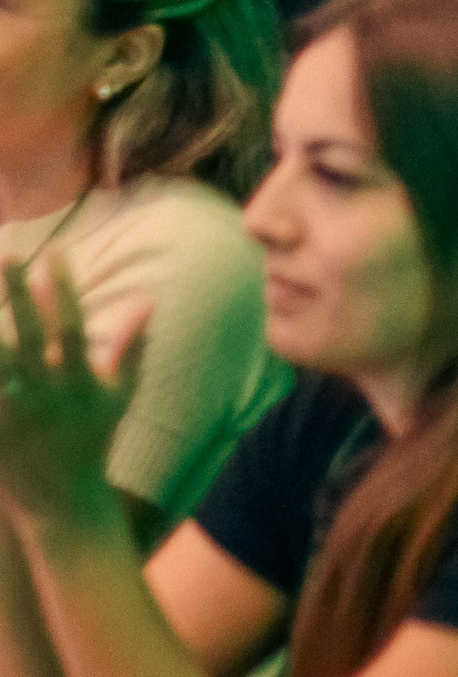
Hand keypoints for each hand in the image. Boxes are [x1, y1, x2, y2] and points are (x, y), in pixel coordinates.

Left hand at [0, 259, 144, 527]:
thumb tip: (148, 298)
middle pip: (27, 336)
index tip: (56, 251)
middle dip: (17, 294)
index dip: (65, 288)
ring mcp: (13, 413)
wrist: (61, 502)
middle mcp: (44, 394)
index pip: (72, 325)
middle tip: (7, 251)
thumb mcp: (119, 393)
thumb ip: (131, 345)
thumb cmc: (93, 438)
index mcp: (79, 382)